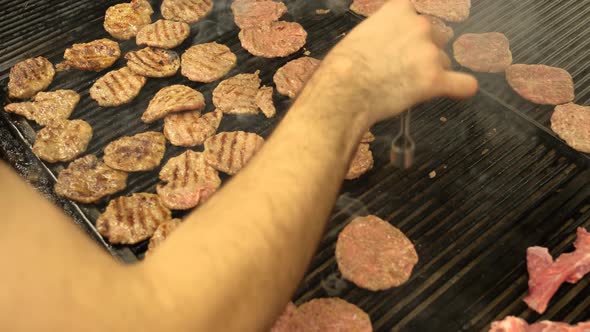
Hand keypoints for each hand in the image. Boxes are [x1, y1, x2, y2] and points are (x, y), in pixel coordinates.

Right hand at [315, 0, 477, 123]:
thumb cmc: (342, 66)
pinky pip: (464, 84)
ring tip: (406, 88)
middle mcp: (420, 25)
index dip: (410, 34)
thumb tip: (387, 46)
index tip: (402, 46)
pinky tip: (456, 91)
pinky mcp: (435, 79)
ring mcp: (430, 52)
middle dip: (423, 53)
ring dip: (431, 73)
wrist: (343, 90)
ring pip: (444, 62)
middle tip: (401, 70)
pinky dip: (460, 88)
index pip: (417, 16)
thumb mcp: (361, 33)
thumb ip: (382, 32)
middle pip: (436, 38)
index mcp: (400, 10)